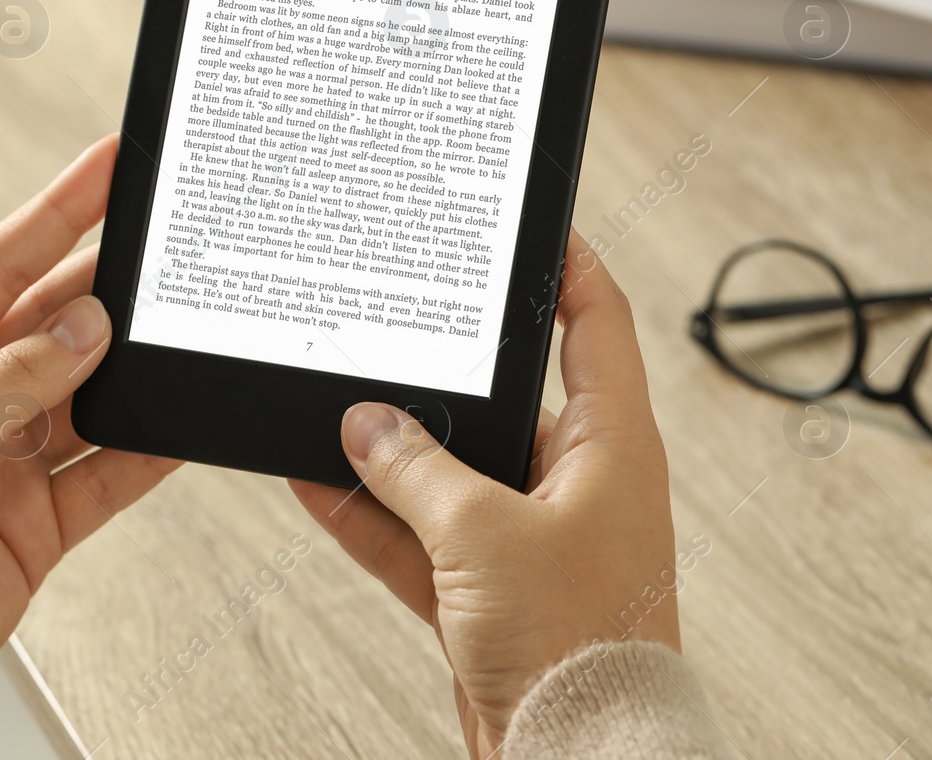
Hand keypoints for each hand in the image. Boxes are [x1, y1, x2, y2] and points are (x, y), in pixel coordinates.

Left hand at [0, 135, 179, 703]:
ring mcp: (3, 460)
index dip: (54, 212)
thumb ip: (11, 383)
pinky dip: (143, 449)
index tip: (106, 166)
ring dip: (128, 368)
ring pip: (84, 394)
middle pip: (49, 325)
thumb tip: (85, 327)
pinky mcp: (37, 519)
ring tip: (178, 331)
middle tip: (164, 251)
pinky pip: (103, 471)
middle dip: (105, 286)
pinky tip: (177, 422)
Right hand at [290, 230, 678, 756]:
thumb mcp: (484, 534)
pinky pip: (424, 535)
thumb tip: (365, 423)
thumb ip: (416, 470)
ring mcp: (533, 539)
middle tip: (392, 323)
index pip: (596, 325)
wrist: (576, 755)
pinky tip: (320, 485)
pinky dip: (376, 517)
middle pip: (506, 400)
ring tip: (332, 410)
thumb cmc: (577, 645)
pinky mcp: (493, 591)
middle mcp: (578, 483)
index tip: (530, 225)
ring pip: (452, 473)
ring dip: (393, 454)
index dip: (566, 267)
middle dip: (442, 376)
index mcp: (611, 446)